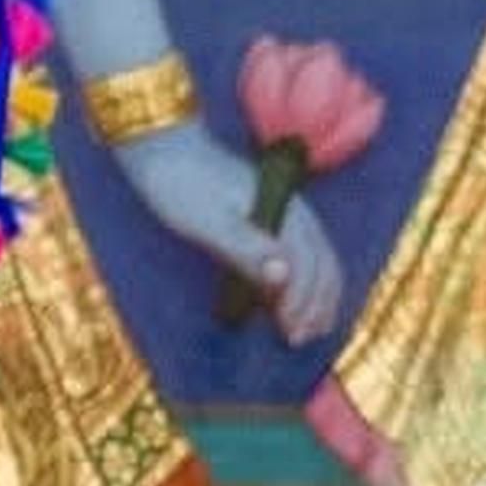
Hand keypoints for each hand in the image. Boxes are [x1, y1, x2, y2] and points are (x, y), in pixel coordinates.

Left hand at [116, 121, 346, 343]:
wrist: (163, 146)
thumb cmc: (180, 185)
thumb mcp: (208, 222)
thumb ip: (247, 249)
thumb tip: (283, 277)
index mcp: (283, 214)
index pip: (309, 267)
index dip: (304, 304)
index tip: (292, 335)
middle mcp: (293, 211)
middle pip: (323, 262)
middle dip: (318, 304)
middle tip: (303, 339)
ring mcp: (285, 209)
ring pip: (318, 256)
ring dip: (319, 293)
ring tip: (310, 325)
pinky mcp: (271, 211)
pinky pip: (304, 249)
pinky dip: (307, 276)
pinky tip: (292, 293)